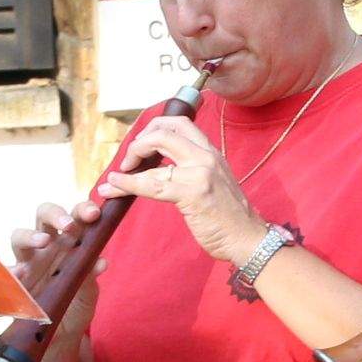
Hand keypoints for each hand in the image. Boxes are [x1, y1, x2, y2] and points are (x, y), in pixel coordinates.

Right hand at [11, 196, 106, 296]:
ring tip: (44, 242)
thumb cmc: (76, 306)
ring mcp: (29, 263)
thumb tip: (100, 261)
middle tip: (69, 225)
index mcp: (70, 243)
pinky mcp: (15, 283)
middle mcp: (48, 247)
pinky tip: (20, 275)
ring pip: (19, 237)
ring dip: (30, 236)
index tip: (94, 214)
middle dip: (55, 214)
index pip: (75, 216)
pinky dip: (12, 271)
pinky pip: (8, 273)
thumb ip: (90, 277)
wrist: (62, 336)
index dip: (82, 210)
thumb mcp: (87, 294)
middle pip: (44, 216)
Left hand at [106, 117, 267, 265]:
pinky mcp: (192, 193)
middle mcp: (206, 156)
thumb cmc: (228, 216)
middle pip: (165, 130)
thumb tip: (160, 168)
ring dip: (129, 162)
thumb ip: (192, 169)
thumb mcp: (213, 182)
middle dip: (139, 141)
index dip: (153, 129)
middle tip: (128, 161)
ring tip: (113, 179)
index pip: (179, 123)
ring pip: (156, 151)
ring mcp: (200, 172)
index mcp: (210, 152)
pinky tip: (115, 187)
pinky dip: (128, 184)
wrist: (247, 238)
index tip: (140, 147)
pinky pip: (152, 184)